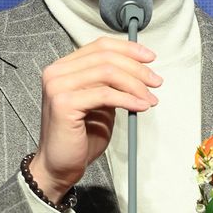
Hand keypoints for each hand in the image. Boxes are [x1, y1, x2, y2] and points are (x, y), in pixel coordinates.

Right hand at [30, 37, 161, 202]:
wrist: (59, 166)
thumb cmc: (80, 137)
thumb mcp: (100, 103)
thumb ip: (111, 83)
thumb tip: (139, 70)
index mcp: (63, 68)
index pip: (100, 46)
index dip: (128, 49)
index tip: (150, 58)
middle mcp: (56, 72)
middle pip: (105, 57)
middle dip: (137, 68)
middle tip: (156, 82)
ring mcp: (57, 86)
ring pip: (107, 72)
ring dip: (135, 84)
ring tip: (150, 98)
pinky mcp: (63, 103)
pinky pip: (105, 95)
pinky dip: (128, 99)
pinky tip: (140, 106)